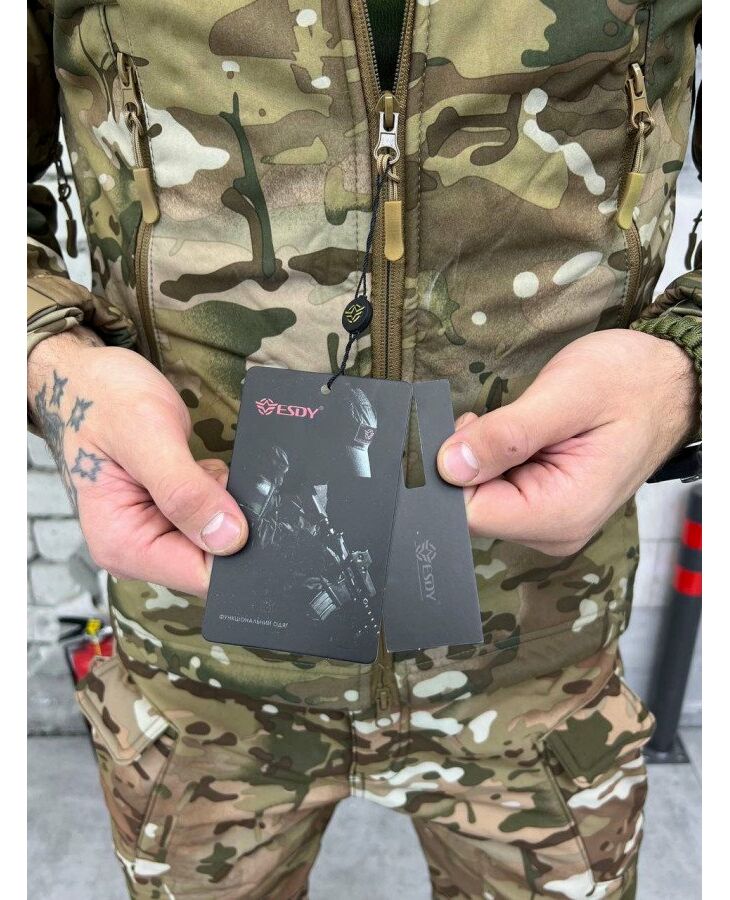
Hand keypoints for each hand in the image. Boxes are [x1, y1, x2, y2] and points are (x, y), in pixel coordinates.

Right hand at [28, 329, 246, 595]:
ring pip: (219, 538)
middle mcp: (138, 547)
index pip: (199, 576)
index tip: (246, 509)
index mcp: (123, 543)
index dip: (235, 549)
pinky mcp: (170, 515)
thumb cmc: (104, 400)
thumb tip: (229, 538)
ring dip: (228, 505)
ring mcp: (155, 532)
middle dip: (232, 523)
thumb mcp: (147, 437)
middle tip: (218, 475)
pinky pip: (214, 518)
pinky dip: (223, 494)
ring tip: (205, 468)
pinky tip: (207, 470)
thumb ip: (185, 490)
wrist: (86, 378)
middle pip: (212, 561)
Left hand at [438, 329, 696, 555]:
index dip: (453, 470)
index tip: (468, 427)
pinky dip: (495, 460)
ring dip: (484, 458)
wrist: (666, 383)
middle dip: (470, 461)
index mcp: (562, 513)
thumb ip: (506, 434)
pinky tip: (519, 436)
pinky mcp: (544, 507)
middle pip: (472, 509)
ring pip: (480, 498)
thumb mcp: (566, 395)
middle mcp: (553, 530)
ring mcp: (549, 522)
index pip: (471, 513)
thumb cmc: (628, 383)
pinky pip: (496, 491)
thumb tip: (448, 464)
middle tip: (498, 419)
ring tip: (520, 424)